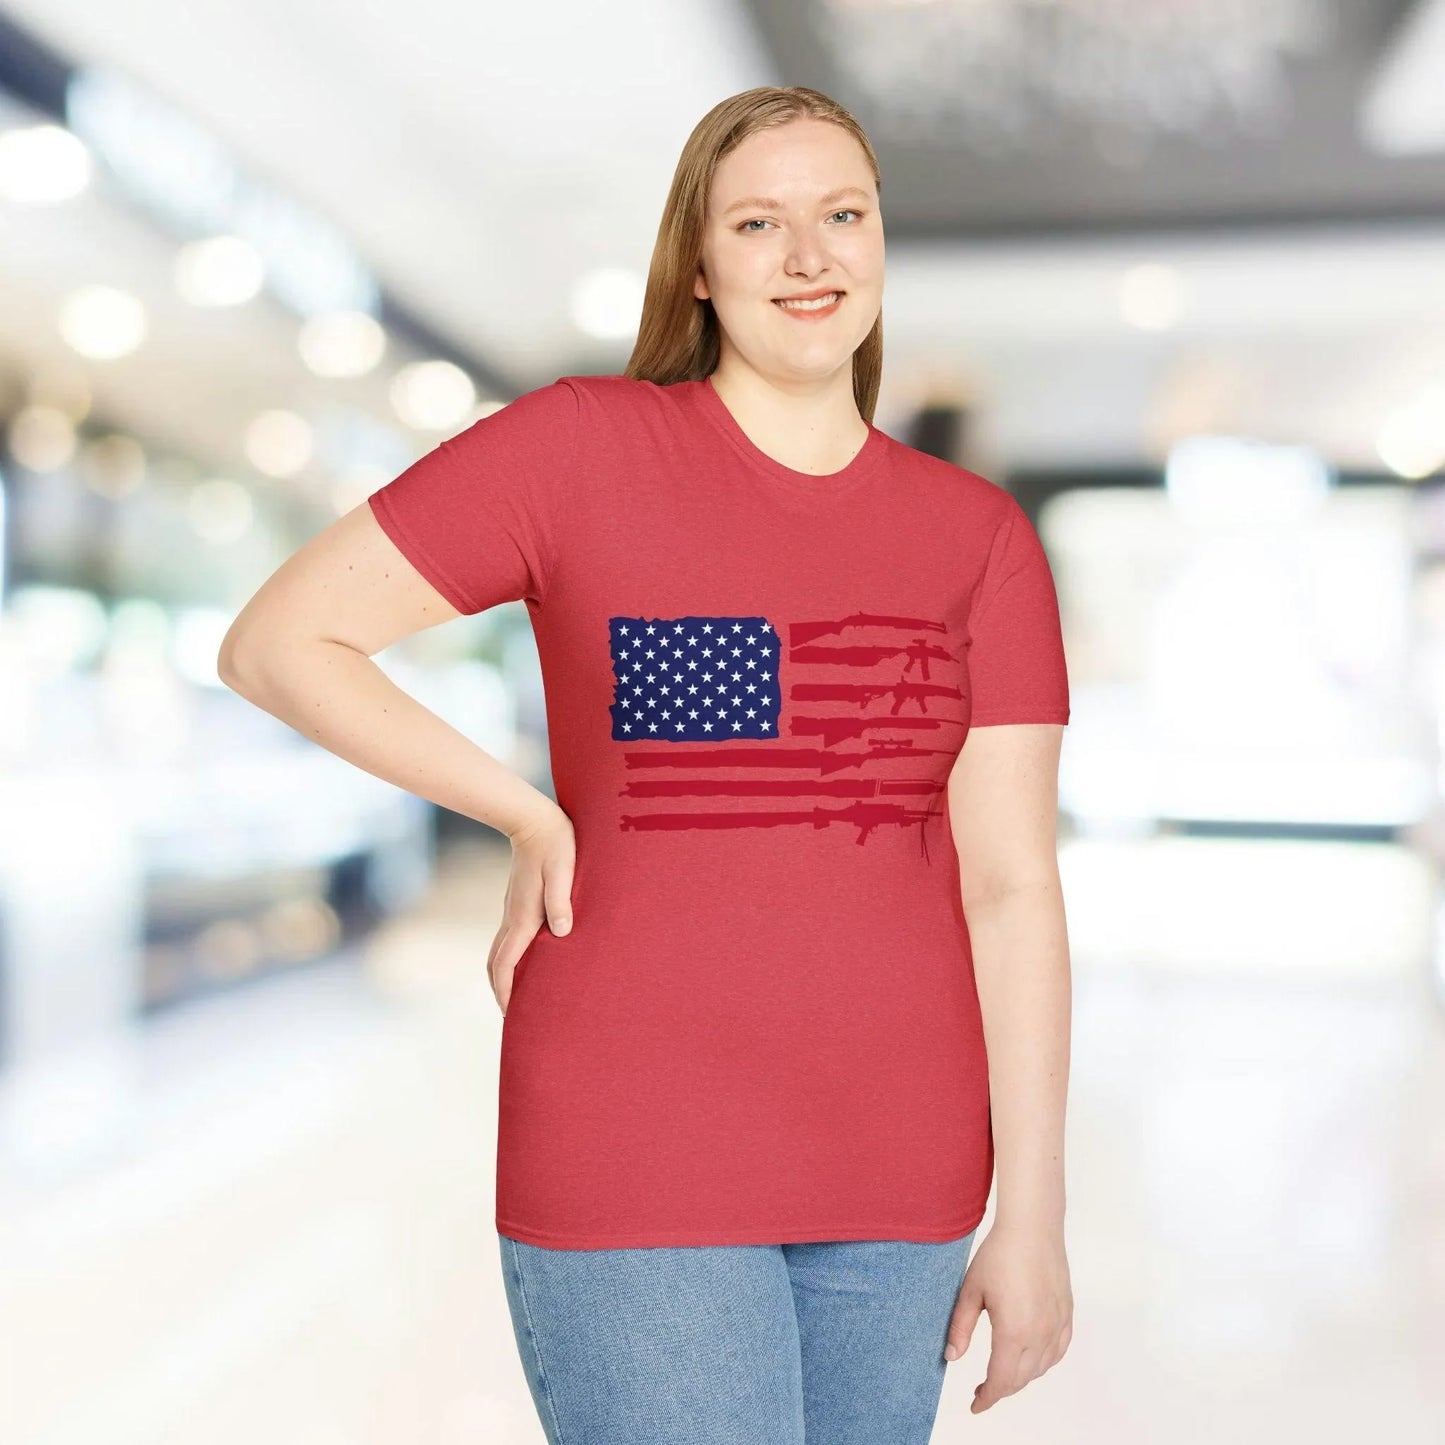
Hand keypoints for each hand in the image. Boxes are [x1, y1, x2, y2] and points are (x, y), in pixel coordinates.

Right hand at [489, 801, 575, 1015]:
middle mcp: (513, 916)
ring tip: (517, 996)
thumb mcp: (563, 870)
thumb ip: (561, 900)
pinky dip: (510, 959)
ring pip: (499, 951)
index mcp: (523, 915)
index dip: (505, 990)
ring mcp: (512, 909)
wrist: (533, 819)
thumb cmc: (556, 844)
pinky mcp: (517, 903)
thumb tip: (562, 932)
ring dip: (503, 976)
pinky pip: (508, 939)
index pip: (506, 962)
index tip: (509, 1014)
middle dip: (500, 990)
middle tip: (512, 1015)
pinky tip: (526, 963)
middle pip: (495, 962)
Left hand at [943, 1218, 1072, 1412]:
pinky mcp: (1066, 1315)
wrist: (1032, 1228)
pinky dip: (1043, 1363)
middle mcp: (1040, 1334)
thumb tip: (951, 1357)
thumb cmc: (999, 1254)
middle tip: (981, 1390)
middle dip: (1000, 1390)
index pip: (1001, 1380)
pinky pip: (1058, 1352)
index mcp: (1014, 1331)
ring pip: (1040, 1368)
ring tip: (1002, 1374)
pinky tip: (1031, 1359)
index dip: (987, 1398)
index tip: (975, 1405)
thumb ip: (960, 1327)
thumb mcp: (971, 1290)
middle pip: (1020, 1378)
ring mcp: (1057, 1325)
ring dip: (1020, 1377)